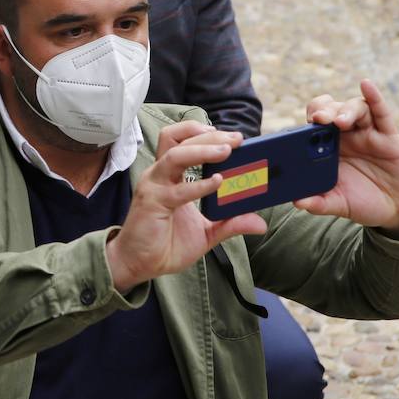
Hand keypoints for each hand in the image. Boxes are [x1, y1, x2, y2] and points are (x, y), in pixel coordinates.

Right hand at [107, 122, 267, 292]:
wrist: (138, 263)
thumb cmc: (165, 244)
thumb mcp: (206, 233)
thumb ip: (230, 224)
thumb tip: (260, 224)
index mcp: (170, 175)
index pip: (183, 142)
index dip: (206, 135)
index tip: (234, 138)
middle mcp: (160, 175)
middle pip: (179, 140)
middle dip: (210, 136)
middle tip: (236, 139)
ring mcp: (154, 186)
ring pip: (175, 155)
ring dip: (202, 150)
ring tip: (227, 151)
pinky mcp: (152, 202)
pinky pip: (178, 189)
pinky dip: (200, 184)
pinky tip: (218, 182)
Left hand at [294, 80, 398, 238]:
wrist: (398, 209)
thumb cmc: (364, 202)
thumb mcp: (339, 204)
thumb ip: (319, 203)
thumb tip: (297, 203)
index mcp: (327, 149)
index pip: (311, 126)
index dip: (304, 123)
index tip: (297, 129)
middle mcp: (345, 136)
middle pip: (330, 110)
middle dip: (322, 111)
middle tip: (318, 119)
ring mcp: (367, 133)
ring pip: (354, 108)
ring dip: (345, 110)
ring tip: (340, 122)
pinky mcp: (389, 136)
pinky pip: (381, 112)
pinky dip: (374, 97)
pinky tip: (366, 84)